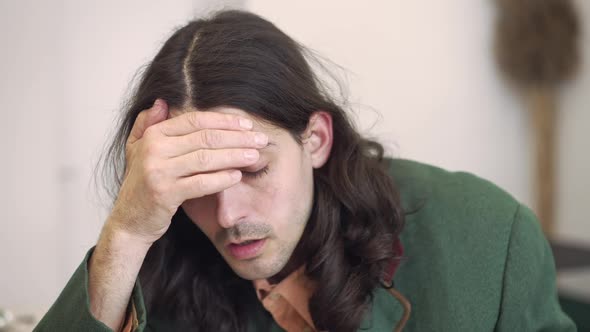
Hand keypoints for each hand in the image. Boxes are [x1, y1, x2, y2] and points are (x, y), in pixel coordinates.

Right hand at [107, 99, 267, 244]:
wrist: (129, 221)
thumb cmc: (141, 184)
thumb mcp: (137, 150)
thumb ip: (148, 124)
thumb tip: (163, 101)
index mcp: (153, 134)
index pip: (195, 120)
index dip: (224, 121)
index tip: (247, 124)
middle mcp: (154, 149)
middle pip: (205, 137)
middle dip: (237, 138)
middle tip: (260, 140)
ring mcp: (159, 171)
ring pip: (206, 158)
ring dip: (235, 156)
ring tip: (255, 156)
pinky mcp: (165, 193)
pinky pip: (201, 182)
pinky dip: (221, 179)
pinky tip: (237, 176)